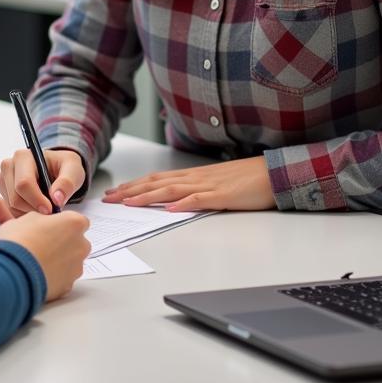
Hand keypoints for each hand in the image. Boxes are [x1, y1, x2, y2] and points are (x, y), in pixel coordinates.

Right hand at [0, 148, 85, 215]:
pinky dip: (23, 214)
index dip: (36, 200)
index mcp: (23, 156)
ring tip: (44, 209)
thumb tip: (56, 198)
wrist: (57, 170)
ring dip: (29, 213)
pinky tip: (36, 209)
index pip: (23, 183)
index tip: (51, 209)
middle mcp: (9, 165)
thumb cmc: (64, 167)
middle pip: (15, 197)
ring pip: (11, 206)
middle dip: (33, 209)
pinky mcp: (2, 191)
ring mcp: (3, 179)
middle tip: (50, 212)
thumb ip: (67, 182)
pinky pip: (10, 210)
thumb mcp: (73, 170)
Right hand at [0, 211, 90, 300]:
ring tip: (38, 261)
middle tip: (43, 244)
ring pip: (72, 262)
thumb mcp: (27, 218)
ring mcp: (76, 268)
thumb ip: (43, 219)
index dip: (63, 224)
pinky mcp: (68, 286)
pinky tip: (38, 274)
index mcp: (74, 223)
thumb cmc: (18, 241)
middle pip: (78, 242)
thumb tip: (43, 223)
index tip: (52, 227)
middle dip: (64, 243)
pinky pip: (64, 278)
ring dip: (60, 261)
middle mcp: (81, 245)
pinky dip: (54, 277)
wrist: (12, 272)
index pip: (78, 220)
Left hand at [101, 156, 275, 211]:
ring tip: (129, 203)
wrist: (272, 173)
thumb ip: (195, 190)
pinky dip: (184, 203)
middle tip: (109, 199)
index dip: (134, 185)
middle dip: (131, 191)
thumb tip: (174, 201)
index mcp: (192, 175)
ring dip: (148, 197)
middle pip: (157, 183)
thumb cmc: (245, 180)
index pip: (156, 179)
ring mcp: (208, 186)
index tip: (115, 193)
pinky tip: (170, 209)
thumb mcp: (215, 184)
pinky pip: (200, 200)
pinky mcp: (223, 196)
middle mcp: (195, 178)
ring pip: (172, 190)